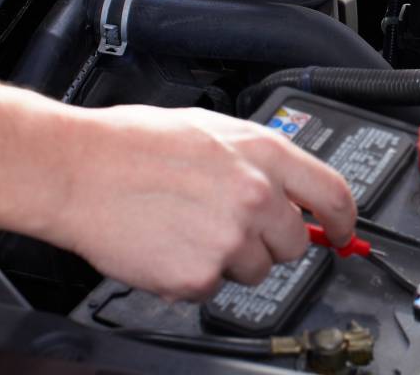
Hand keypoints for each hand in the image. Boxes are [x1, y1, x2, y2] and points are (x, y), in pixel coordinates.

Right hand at [54, 105, 355, 300]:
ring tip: (188, 229)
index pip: (333, 194)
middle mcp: (256, 197)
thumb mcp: (213, 129)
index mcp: (264, 154)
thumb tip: (289, 185)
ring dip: (230, 260)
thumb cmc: (133, 143)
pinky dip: (192, 277)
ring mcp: (230, 239)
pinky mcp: (199, 275)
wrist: (76, 170)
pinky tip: (167, 246)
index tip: (341, 230)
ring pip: (256, 270)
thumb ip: (258, 159)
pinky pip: (212, 289)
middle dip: (269, 242)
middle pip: (294, 243)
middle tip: (230, 226)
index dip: (343, 219)